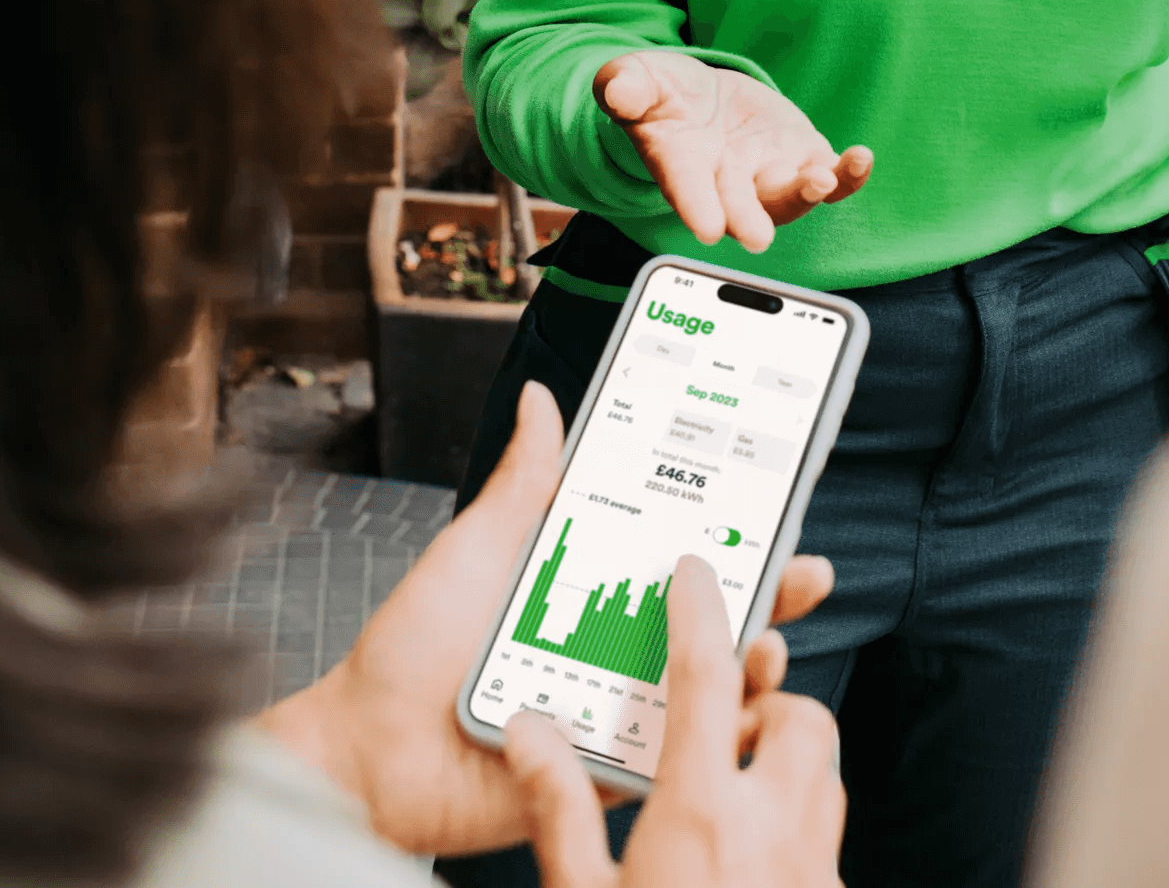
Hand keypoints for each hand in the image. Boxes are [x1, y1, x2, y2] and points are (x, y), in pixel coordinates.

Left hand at [255, 381, 835, 857]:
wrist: (367, 752)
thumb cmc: (412, 649)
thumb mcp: (477, 547)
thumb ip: (524, 482)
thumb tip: (543, 397)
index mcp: (592, 586)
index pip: (679, 548)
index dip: (734, 523)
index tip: (780, 491)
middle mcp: (615, 645)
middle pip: (711, 615)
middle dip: (770, 589)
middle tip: (801, 569)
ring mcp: (616, 710)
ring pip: (708, 688)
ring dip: (753, 665)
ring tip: (766, 643)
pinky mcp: (606, 771)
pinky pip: (673, 761)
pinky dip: (712, 741)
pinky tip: (734, 716)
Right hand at [506, 555, 844, 887]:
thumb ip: (559, 810)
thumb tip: (527, 733)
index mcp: (702, 813)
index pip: (708, 678)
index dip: (700, 613)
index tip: (693, 574)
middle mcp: (773, 830)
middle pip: (800, 718)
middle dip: (770, 702)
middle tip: (725, 723)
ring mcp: (814, 869)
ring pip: (825, 778)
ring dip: (789, 765)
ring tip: (737, 788)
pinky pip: (828, 842)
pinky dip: (797, 827)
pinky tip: (754, 856)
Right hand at [594, 49, 871, 252]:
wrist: (699, 101)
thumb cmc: (661, 97)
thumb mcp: (636, 80)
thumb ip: (626, 86)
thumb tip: (616, 89)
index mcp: (680, 165)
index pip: (686, 190)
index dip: (696, 207)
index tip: (705, 227)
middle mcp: (725, 181)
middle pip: (740, 207)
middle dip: (749, 218)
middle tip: (758, 235)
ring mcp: (766, 173)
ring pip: (789, 198)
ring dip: (805, 194)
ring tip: (821, 180)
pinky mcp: (800, 157)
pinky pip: (829, 178)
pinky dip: (847, 176)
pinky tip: (860, 160)